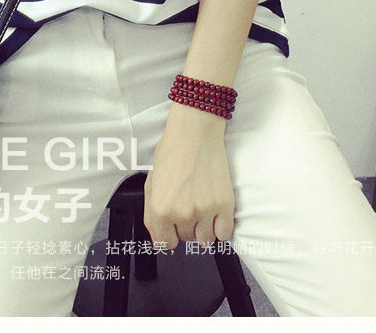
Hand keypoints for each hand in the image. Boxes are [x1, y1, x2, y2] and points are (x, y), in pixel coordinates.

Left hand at [143, 106, 234, 249]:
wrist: (195, 132)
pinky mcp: (225, 205)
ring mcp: (205, 211)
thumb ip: (151, 217)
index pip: (166, 243)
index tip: (174, 222)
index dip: (170, 231)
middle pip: (186, 238)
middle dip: (186, 224)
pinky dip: (220, 227)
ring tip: (202, 204)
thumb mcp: (151, 183)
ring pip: (205, 239)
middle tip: (188, 201)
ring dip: (204, 227)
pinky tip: (215, 211)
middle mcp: (182, 214)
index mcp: (161, 209)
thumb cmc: (172, 151)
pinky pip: (224, 234)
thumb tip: (158, 243)